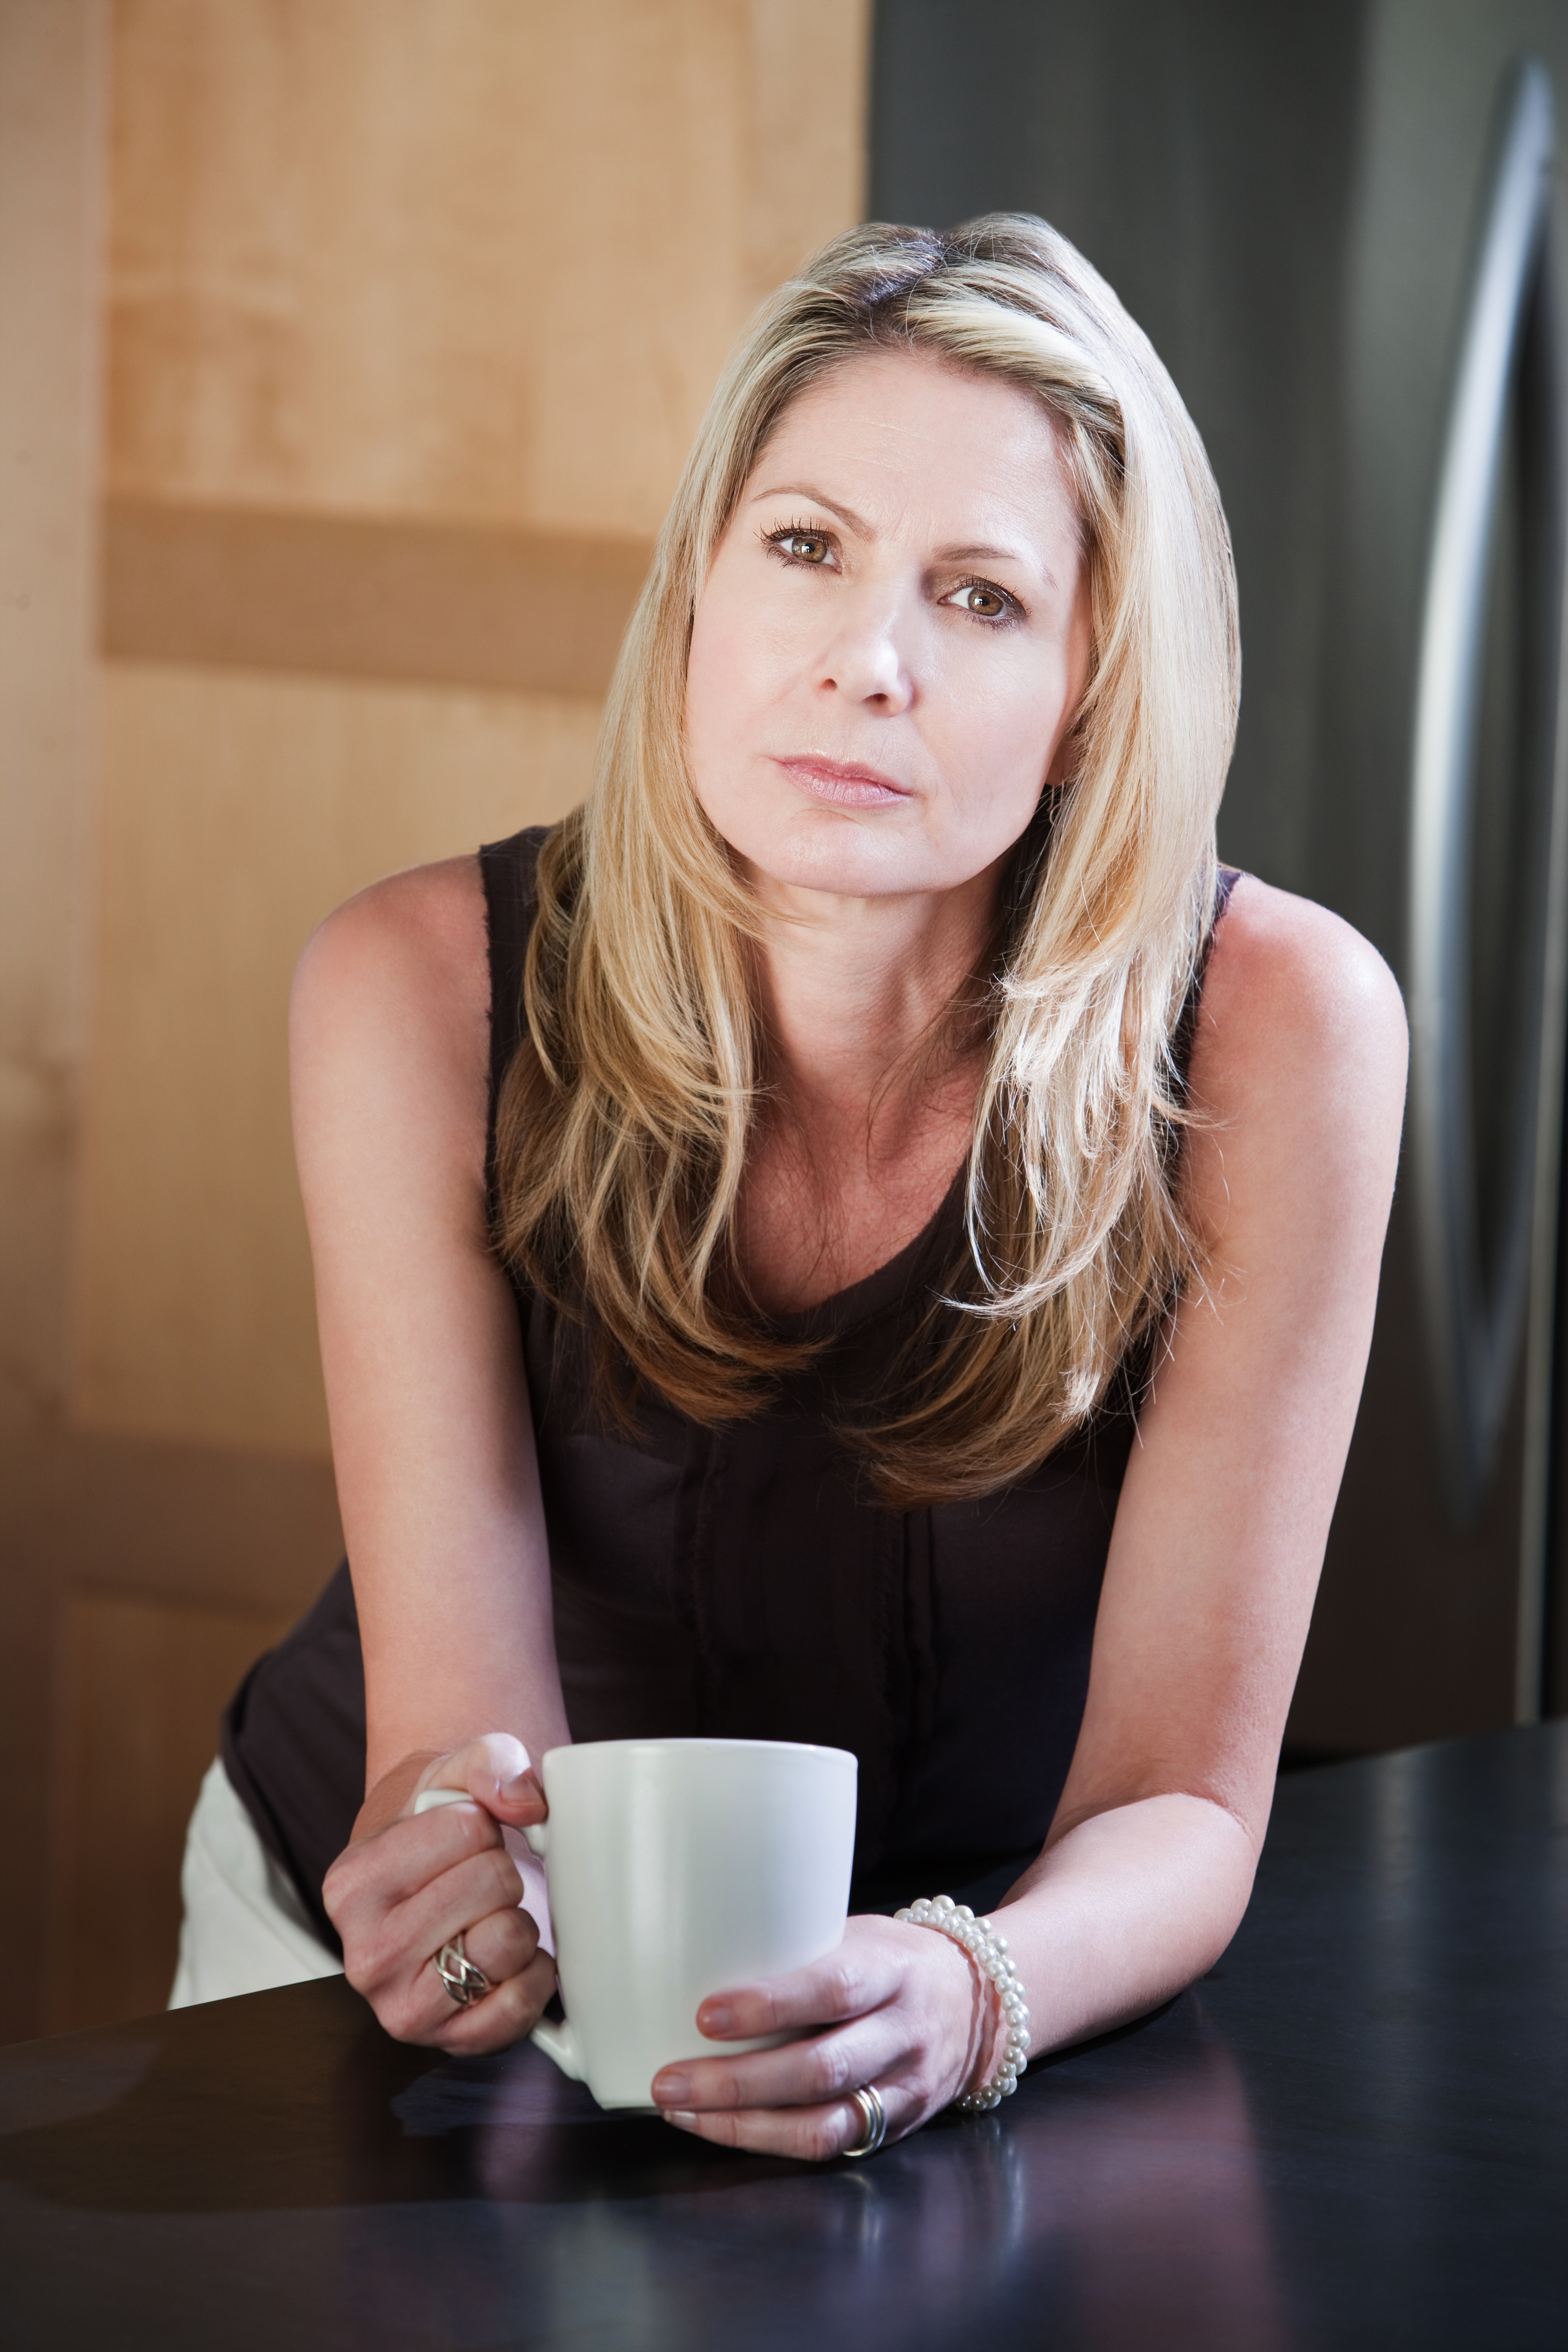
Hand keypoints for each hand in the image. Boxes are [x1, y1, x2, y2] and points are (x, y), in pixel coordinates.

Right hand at [323, 1732, 556, 2053]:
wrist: (442, 1890)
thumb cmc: (445, 1832)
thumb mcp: (459, 1774)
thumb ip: (491, 1763)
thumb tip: (526, 1802)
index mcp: (351, 1885)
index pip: (467, 1829)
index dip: (483, 1824)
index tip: (463, 1837)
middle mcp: (366, 1956)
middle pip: (492, 1882)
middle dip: (502, 1869)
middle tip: (478, 1880)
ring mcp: (404, 2010)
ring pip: (507, 1941)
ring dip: (519, 1920)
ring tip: (488, 1917)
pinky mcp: (452, 2043)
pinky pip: (523, 2002)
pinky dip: (534, 1973)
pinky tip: (507, 1959)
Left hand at [649, 1912, 1002, 2158]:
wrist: (978, 2002)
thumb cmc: (893, 1959)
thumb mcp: (859, 1935)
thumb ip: (799, 1951)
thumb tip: (701, 1954)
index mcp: (891, 1970)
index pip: (833, 1989)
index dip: (770, 2006)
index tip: (706, 2014)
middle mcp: (902, 2032)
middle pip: (820, 2068)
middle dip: (737, 2082)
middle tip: (669, 2078)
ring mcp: (904, 2087)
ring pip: (822, 2123)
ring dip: (742, 2125)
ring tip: (682, 2110)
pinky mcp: (897, 2126)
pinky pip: (831, 2145)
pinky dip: (769, 2141)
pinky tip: (722, 2127)